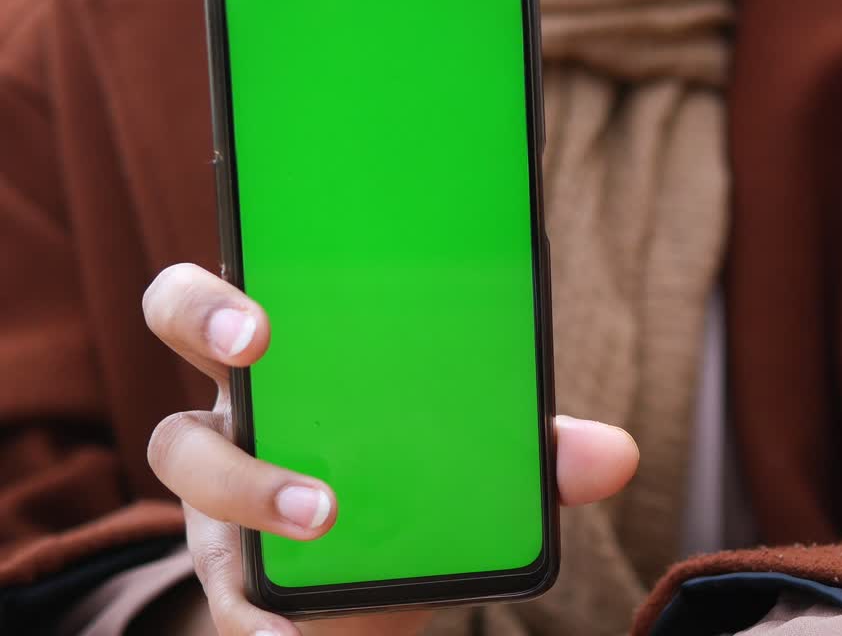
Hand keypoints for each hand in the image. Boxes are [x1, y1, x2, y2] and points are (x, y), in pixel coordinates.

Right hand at [142, 263, 638, 635]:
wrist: (390, 583)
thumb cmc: (420, 485)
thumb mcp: (477, 459)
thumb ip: (536, 451)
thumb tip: (615, 455)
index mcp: (295, 358)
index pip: (226, 294)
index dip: (220, 289)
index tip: (267, 303)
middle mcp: (240, 411)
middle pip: (175, 338)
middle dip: (204, 324)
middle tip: (260, 343)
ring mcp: (223, 492)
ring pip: (191, 467)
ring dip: (255, 484)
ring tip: (325, 512)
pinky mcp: (235, 576)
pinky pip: (226, 591)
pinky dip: (257, 617)